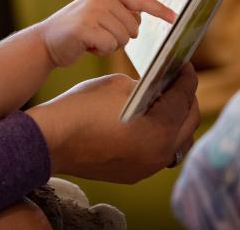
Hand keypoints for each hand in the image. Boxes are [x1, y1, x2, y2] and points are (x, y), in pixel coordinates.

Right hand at [26, 64, 199, 183]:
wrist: (50, 140)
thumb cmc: (82, 107)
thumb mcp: (117, 84)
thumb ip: (144, 86)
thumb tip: (157, 89)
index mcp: (159, 127)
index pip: (184, 97)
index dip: (187, 77)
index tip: (185, 65)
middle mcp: (160, 152)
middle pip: (188, 122)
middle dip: (187, 99)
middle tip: (178, 82)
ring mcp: (147, 167)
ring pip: (177, 143)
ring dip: (177, 122)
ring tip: (168, 104)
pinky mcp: (133, 174)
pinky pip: (158, 154)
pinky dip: (159, 137)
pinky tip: (149, 124)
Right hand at [37, 0, 175, 66]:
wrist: (45, 42)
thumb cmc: (77, 32)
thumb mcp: (99, 15)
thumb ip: (119, 13)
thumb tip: (142, 20)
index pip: (140, 0)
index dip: (160, 10)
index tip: (176, 18)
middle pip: (134, 27)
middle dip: (120, 38)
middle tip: (99, 36)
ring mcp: (93, 11)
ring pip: (123, 38)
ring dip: (110, 45)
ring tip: (91, 40)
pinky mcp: (85, 28)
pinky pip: (109, 46)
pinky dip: (100, 51)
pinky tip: (86, 46)